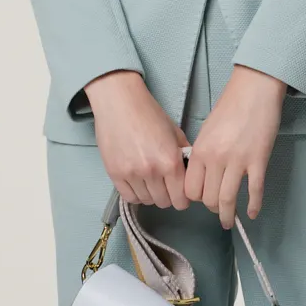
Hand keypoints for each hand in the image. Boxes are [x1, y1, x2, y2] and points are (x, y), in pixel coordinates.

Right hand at [84, 70, 189, 208]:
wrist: (120, 102)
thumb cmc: (149, 114)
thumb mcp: (175, 133)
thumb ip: (185, 156)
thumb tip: (191, 175)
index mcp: (171, 162)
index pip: (182, 199)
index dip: (183, 198)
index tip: (181, 193)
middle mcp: (152, 171)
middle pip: (164, 202)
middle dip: (168, 196)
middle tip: (166, 186)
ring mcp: (132, 174)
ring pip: (147, 201)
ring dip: (151, 194)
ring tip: (151, 182)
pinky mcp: (115, 174)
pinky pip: (129, 197)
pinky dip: (136, 194)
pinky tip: (138, 183)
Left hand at [185, 66, 286, 227]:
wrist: (254, 90)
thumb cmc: (230, 106)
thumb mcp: (206, 130)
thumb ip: (202, 154)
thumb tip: (202, 176)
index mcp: (200, 151)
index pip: (191, 189)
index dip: (196, 198)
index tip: (202, 198)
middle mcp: (216, 159)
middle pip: (209, 198)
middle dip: (213, 208)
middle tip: (218, 209)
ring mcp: (238, 161)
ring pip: (228, 200)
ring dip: (228, 215)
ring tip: (230, 221)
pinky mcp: (258, 160)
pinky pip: (254, 191)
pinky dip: (253, 206)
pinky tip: (252, 213)